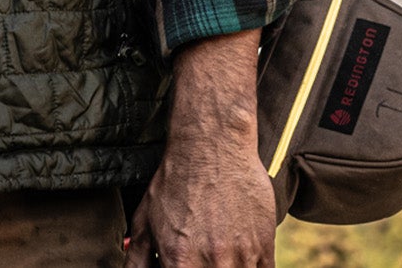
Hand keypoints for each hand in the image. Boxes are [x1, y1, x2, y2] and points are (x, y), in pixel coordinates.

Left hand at [126, 30, 275, 267]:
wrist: (213, 146)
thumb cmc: (175, 182)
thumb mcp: (145, 221)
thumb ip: (137, 260)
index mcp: (180, 262)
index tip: (180, 266)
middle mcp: (213, 264)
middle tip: (200, 257)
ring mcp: (242, 256)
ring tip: (217, 254)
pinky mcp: (265, 245)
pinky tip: (237, 257)